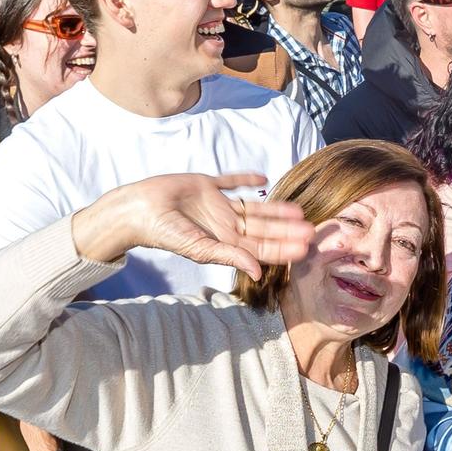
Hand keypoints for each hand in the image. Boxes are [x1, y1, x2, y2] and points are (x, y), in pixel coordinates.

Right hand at [69, 172, 310, 276]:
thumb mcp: (199, 248)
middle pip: (263, 229)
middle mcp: (224, 225)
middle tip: (313, 230)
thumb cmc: (164, 233)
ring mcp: (216, 205)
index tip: (306, 249)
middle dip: (287, 231)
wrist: (138, 209)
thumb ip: (229, 256)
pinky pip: (230, 181)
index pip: (261, 248)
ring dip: (275, 209)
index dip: (283, 248)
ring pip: (254, 208)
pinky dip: (245, 179)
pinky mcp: (206, 184)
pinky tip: (263, 178)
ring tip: (298, 210)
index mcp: (224, 241)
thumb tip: (258, 272)